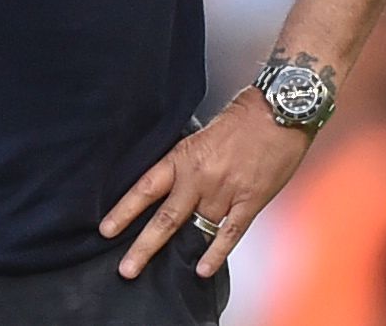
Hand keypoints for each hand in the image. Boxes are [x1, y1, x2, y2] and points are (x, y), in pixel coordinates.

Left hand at [100, 88, 312, 278]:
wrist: (279, 111)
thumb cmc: (243, 117)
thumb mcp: (202, 134)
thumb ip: (187, 162)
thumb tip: (173, 185)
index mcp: (184, 157)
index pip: (145, 188)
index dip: (124, 211)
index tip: (107, 230)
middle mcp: (199, 178)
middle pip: (165, 219)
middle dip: (143, 247)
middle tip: (127, 268)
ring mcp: (225, 192)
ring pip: (195, 229)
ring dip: (179, 252)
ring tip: (160, 274)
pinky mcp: (250, 202)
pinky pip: (229, 233)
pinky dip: (215, 254)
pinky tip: (203, 269)